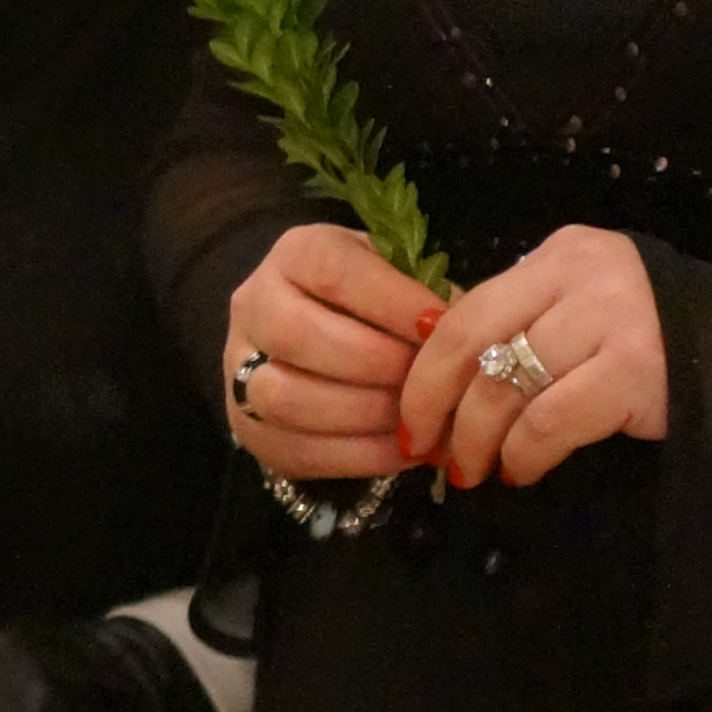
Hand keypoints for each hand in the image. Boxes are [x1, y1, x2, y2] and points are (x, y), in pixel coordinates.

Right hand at [222, 222, 440, 484]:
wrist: (311, 330)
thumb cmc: (372, 301)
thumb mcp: (398, 276)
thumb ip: (428, 297)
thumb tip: (472, 340)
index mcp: (295, 255)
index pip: (333, 270)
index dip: (391, 301)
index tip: (442, 326)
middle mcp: (254, 305)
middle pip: (297, 335)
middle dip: (375, 363)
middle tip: (426, 380)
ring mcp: (238, 368)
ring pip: (284, 397)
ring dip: (362, 414)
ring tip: (416, 420)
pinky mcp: (246, 426)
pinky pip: (296, 449)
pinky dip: (358, 456)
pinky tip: (403, 450)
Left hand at [395, 224, 666, 489]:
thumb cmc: (649, 338)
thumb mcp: (580, 307)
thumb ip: (520, 321)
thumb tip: (433, 373)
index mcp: (558, 256)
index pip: (463, 311)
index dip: (424, 370)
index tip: (408, 415)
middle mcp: (581, 276)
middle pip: (474, 346)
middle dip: (437, 406)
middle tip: (429, 451)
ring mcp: (611, 321)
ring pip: (506, 387)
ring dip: (477, 440)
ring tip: (473, 470)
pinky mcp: (635, 372)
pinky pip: (550, 422)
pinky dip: (524, 454)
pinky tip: (521, 471)